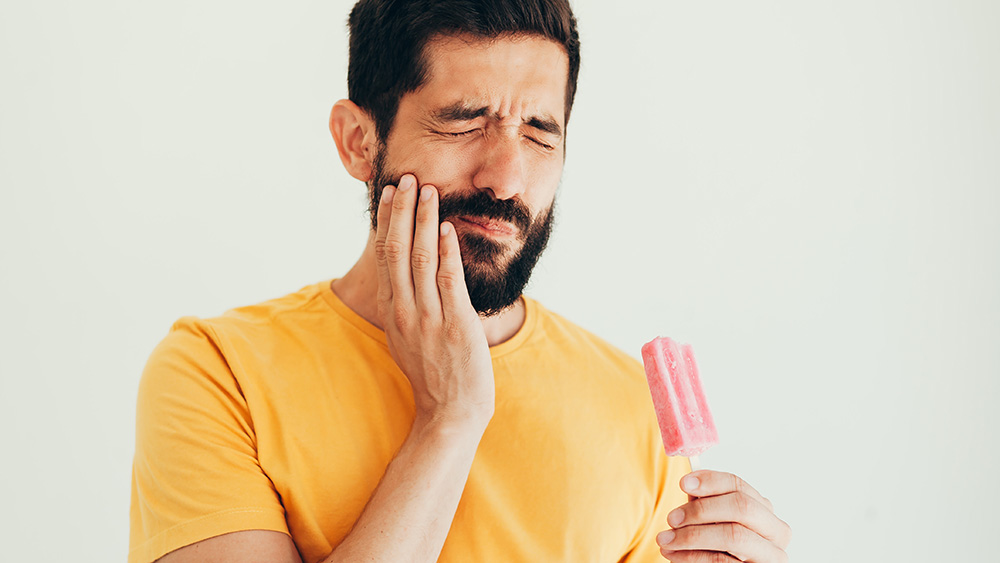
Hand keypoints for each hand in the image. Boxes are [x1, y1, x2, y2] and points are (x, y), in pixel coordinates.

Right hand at [374, 173, 494, 426]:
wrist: (449, 413)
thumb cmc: (434, 376)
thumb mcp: (409, 338)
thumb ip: (407, 307)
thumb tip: (407, 277)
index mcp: (393, 312)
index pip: (385, 257)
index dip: (387, 222)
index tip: (389, 194)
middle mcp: (405, 311)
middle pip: (398, 251)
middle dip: (402, 212)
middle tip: (407, 179)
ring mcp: (429, 318)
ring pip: (421, 259)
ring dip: (423, 221)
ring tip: (426, 191)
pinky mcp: (454, 325)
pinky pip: (448, 281)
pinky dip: (447, 252)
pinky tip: (447, 228)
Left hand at [656, 470, 791, 561]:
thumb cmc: (717, 546)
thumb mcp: (712, 520)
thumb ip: (705, 502)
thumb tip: (690, 481)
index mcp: (765, 511)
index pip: (739, 486)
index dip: (710, 481)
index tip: (683, 483)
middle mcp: (776, 531)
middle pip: (741, 507)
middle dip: (701, 510)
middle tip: (672, 518)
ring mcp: (771, 556)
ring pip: (733, 535)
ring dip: (692, 536)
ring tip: (665, 540)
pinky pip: (722, 561)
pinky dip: (693, 556)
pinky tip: (674, 554)